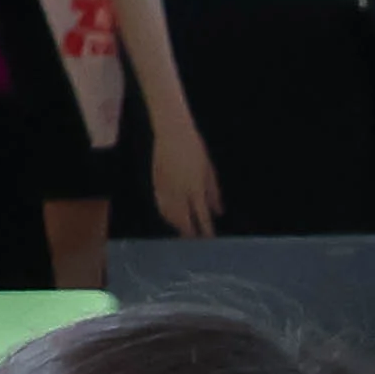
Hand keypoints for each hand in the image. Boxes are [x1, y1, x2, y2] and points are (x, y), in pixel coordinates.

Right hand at [147, 113, 221, 235]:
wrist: (172, 133)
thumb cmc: (195, 150)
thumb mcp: (209, 171)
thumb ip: (214, 193)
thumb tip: (218, 212)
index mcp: (196, 188)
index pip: (202, 216)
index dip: (205, 229)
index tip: (209, 238)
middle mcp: (180, 191)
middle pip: (184, 219)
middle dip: (190, 231)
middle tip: (195, 239)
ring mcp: (166, 187)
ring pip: (170, 214)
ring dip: (177, 225)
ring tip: (184, 231)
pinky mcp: (155, 182)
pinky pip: (160, 204)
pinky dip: (166, 213)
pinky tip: (170, 218)